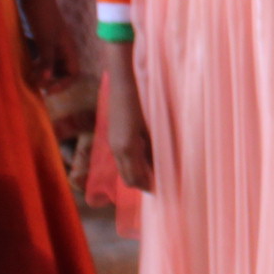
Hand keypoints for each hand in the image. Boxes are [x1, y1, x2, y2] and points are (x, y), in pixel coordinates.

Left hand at [17, 0, 79, 89]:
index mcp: (68, 48)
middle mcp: (62, 48)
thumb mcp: (45, 40)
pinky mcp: (41, 38)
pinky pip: (40, 56)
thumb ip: (46, 61)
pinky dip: (34, 61)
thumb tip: (45, 81)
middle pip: (60, 71)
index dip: (63, 84)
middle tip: (36, 84)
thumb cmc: (43, 16)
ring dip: (40, 72)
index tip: (47, 90)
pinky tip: (24, 62)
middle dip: (49, 79)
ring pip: (49, 64)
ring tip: (29, 76)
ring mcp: (51, 43)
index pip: (72, 73)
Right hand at [101, 51, 154, 193]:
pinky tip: (144, 158)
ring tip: (153, 174)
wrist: (123, 83)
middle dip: (141, 184)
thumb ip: (153, 148)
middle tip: (158, 186)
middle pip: (127, 178)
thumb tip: (158, 166)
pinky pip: (121, 158)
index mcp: (128, 148)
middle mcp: (117, 148)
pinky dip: (131, 163)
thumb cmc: (142, 102)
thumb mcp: (151, 127)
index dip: (147, 187)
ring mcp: (113, 143)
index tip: (160, 189)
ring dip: (136, 174)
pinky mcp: (112, 136)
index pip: (135, 178)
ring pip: (123, 169)